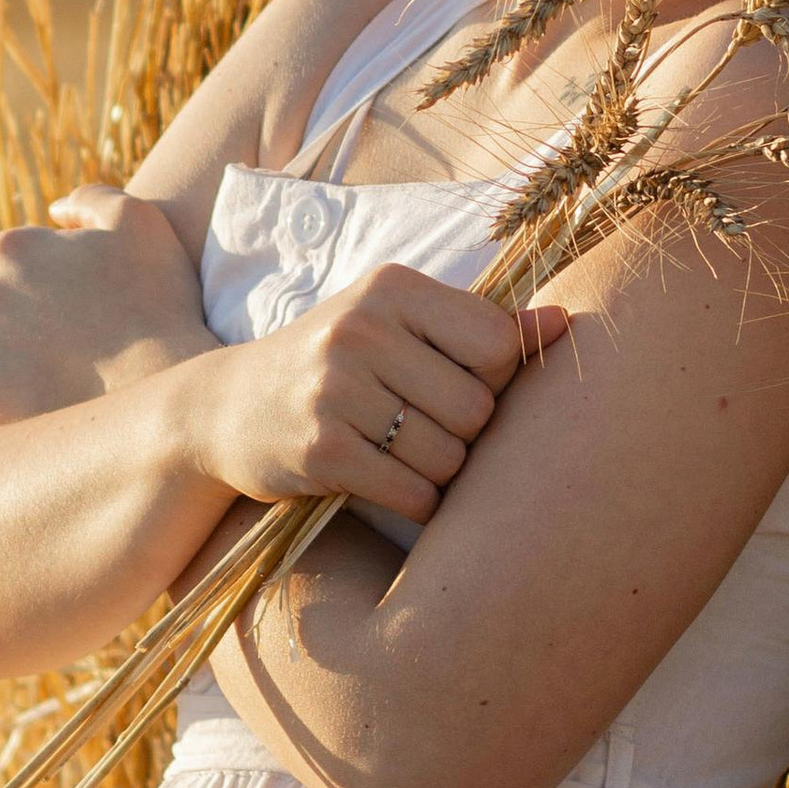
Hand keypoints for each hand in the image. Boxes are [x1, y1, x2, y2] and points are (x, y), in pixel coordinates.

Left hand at [0, 188, 208, 428]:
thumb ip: (92, 201)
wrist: (163, 387)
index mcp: (16, 248)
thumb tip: (53, 211)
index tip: (72, 317)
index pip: (10, 266)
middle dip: (12, 326)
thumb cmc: (160, 305)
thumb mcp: (141, 223)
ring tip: (26, 384)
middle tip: (59, 355)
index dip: (42, 291)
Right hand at [188, 263, 564, 525]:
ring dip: (437, 472)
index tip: (455, 383)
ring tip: (398, 453)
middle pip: (478, 409)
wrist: (223, 408)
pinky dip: (413, 501)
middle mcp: (362, 329)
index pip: (499, 344)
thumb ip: (481, 326)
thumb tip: (565, 323)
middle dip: (463, 433)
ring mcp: (336, 390)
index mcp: (392, 287)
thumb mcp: (398, 326)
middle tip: (420, 427)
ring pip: (450, 458)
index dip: (493, 378)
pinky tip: (384, 481)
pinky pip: (413, 495)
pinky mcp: (320, 451)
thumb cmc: (335, 365)